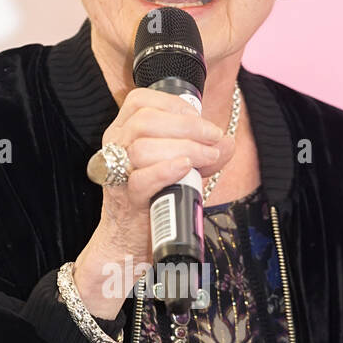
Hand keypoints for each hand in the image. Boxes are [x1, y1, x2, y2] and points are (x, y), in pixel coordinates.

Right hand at [74, 87, 235, 316]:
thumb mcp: (180, 168)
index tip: (200, 120)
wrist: (130, 241)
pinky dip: (166, 170)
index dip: (173, 105)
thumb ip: (203, 153)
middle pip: (144, 121)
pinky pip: (140, 179)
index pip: (139, 101)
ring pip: (142, 148)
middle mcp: (114, 148)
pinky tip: (186, 168)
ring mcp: (117, 175)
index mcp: (122, 132)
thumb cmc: (153, 199)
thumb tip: (228, 142)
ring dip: (184, 148)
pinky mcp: (126, 200)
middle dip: (186, 126)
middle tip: (213, 139)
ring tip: (208, 158)